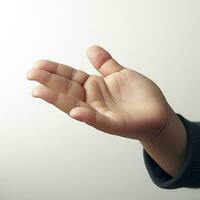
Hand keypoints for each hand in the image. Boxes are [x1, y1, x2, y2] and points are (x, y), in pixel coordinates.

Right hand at [26, 45, 169, 140]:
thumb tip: (90, 49)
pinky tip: (76, 111)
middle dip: (50, 82)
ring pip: (77, 106)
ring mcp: (102, 112)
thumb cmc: (140, 95)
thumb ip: (105, 63)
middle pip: (68, 89)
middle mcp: (94, 100)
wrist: (157, 112)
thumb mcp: (120, 74)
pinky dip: (87, 116)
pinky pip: (99, 120)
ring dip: (59, 99)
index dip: (55, 70)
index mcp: (95, 87)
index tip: (39, 64)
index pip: (71, 77)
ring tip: (40, 92)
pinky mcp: (114, 123)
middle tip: (32, 74)